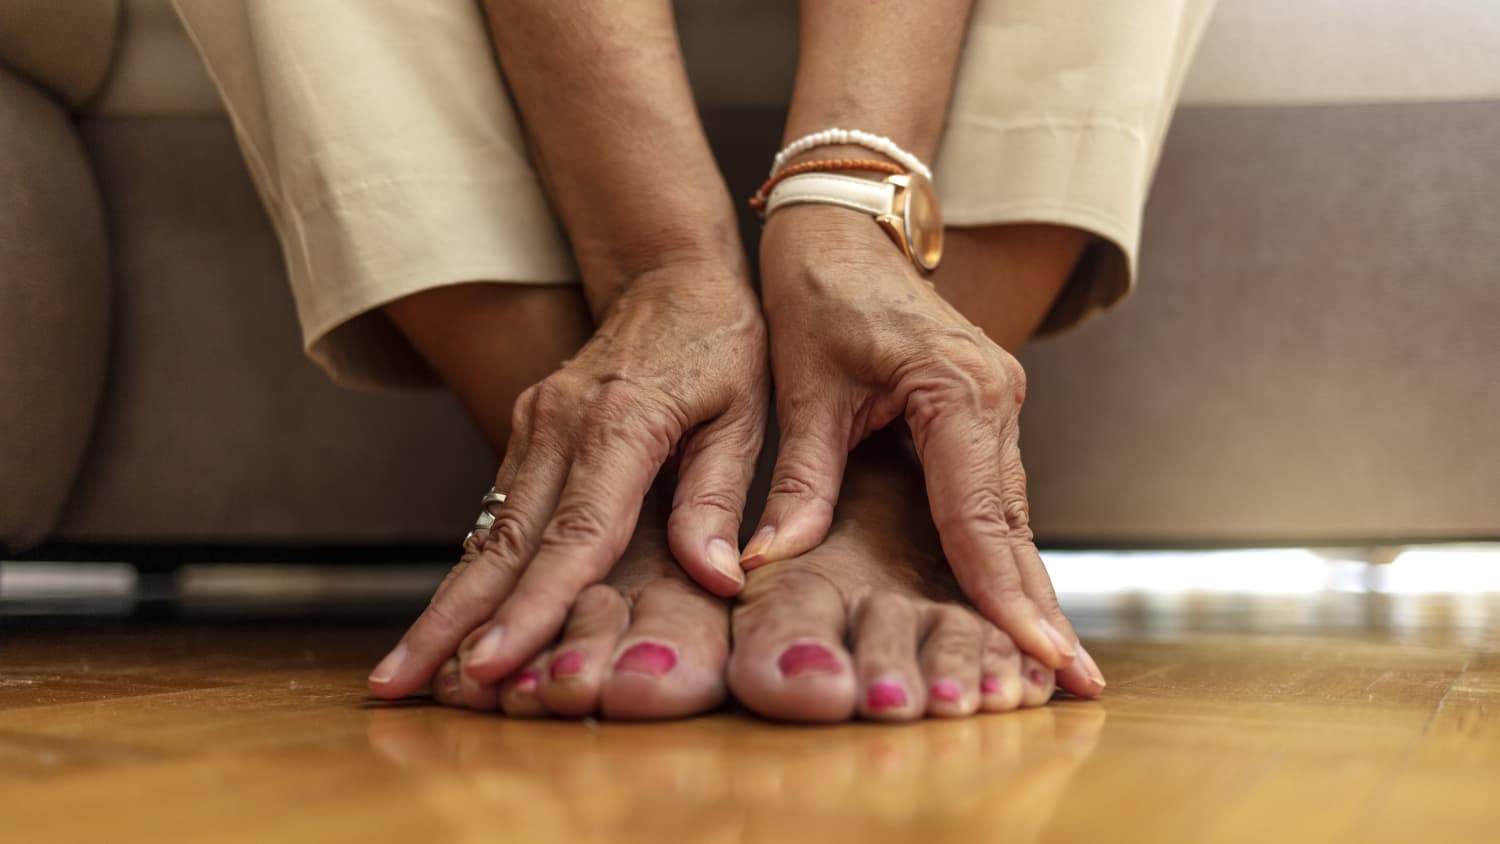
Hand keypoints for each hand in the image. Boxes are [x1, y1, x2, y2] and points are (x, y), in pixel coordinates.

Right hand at [370, 264, 767, 696]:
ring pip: (486, 532)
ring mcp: (534, 425)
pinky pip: (496, 512)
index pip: (574, 533)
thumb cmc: (722, 345)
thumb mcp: (745, 416)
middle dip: (451, 622)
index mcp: (622, 422)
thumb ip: (719, 498)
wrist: (671, 274)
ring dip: (444, 604)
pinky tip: (445, 619)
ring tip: (403, 669)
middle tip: (401, 683)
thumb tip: (716, 579)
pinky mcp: (526, 431)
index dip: (534, 606)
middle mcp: (560, 424)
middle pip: (504, 543)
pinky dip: (470, 570)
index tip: (493, 664)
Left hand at [748, 206, 1100, 694]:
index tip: (1037, 655)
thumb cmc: (819, 293)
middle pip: (1015, 524)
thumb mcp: (803, 388)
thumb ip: (799, 479)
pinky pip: (998, 493)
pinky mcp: (985, 409)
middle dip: (1038, 607)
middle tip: (1076, 684)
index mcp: (956, 389)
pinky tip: (1014, 600)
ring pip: (1013, 514)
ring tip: (1054, 662)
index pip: (980, 515)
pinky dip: (1003, 549)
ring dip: (1026, 585)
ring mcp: (999, 402)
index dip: (1003, 593)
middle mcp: (995, 397)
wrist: (846, 227)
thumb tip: (772, 561)